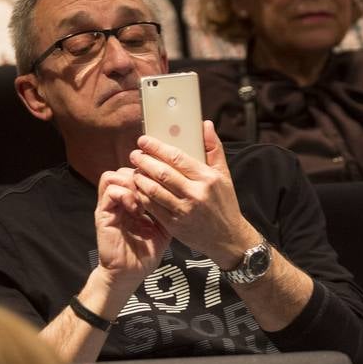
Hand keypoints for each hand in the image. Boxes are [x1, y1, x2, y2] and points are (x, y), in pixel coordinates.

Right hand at [95, 167, 169, 286]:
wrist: (129, 275)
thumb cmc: (145, 254)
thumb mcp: (163, 227)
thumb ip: (166, 208)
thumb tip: (181, 192)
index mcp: (132, 201)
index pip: (136, 174)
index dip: (149, 174)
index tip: (163, 184)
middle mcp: (119, 201)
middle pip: (124, 170)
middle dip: (140, 176)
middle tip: (152, 191)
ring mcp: (109, 206)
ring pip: (113, 176)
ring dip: (130, 184)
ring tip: (143, 200)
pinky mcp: (103, 215)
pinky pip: (110, 192)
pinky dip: (125, 195)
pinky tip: (136, 209)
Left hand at [129, 121, 258, 268]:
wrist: (228, 238)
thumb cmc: (225, 204)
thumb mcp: (224, 175)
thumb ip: (213, 148)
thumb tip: (205, 125)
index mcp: (207, 178)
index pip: (177, 157)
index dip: (157, 147)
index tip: (144, 141)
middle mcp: (196, 194)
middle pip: (162, 173)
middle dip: (144, 161)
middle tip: (134, 155)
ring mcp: (184, 211)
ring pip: (154, 190)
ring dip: (140, 178)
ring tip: (134, 170)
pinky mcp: (175, 225)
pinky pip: (153, 207)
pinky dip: (143, 196)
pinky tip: (138, 189)